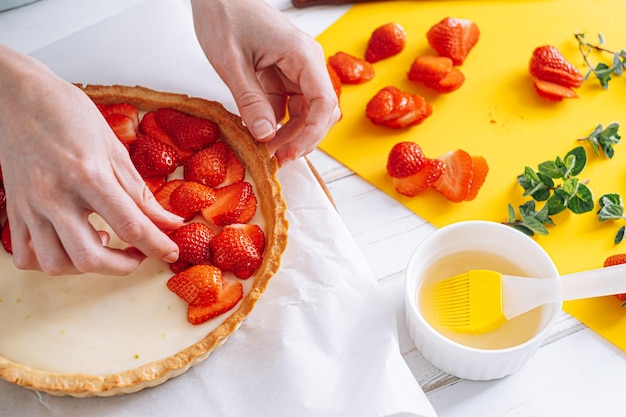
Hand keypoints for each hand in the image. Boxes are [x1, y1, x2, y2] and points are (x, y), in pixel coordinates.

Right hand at [0, 45, 181, 274]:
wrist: (17, 96)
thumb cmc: (67, 114)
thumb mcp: (114, 148)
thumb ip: (140, 192)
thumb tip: (168, 221)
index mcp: (88, 175)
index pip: (130, 226)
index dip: (157, 245)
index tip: (171, 252)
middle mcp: (55, 196)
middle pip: (91, 257)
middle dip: (123, 266)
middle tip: (139, 255)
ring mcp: (30, 207)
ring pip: (56, 264)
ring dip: (86, 267)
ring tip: (103, 244)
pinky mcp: (14, 211)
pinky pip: (26, 256)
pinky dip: (52, 262)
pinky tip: (71, 245)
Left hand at [190, 0, 340, 164]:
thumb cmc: (225, 16)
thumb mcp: (232, 63)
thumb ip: (250, 101)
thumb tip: (266, 137)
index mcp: (302, 56)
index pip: (324, 104)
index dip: (311, 134)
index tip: (290, 153)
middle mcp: (306, 64)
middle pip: (318, 113)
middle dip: (300, 139)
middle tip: (276, 159)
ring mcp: (295, 70)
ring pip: (303, 113)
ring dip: (288, 134)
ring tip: (266, 151)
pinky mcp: (282, 74)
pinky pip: (286, 105)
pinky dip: (275, 122)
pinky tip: (259, 133)